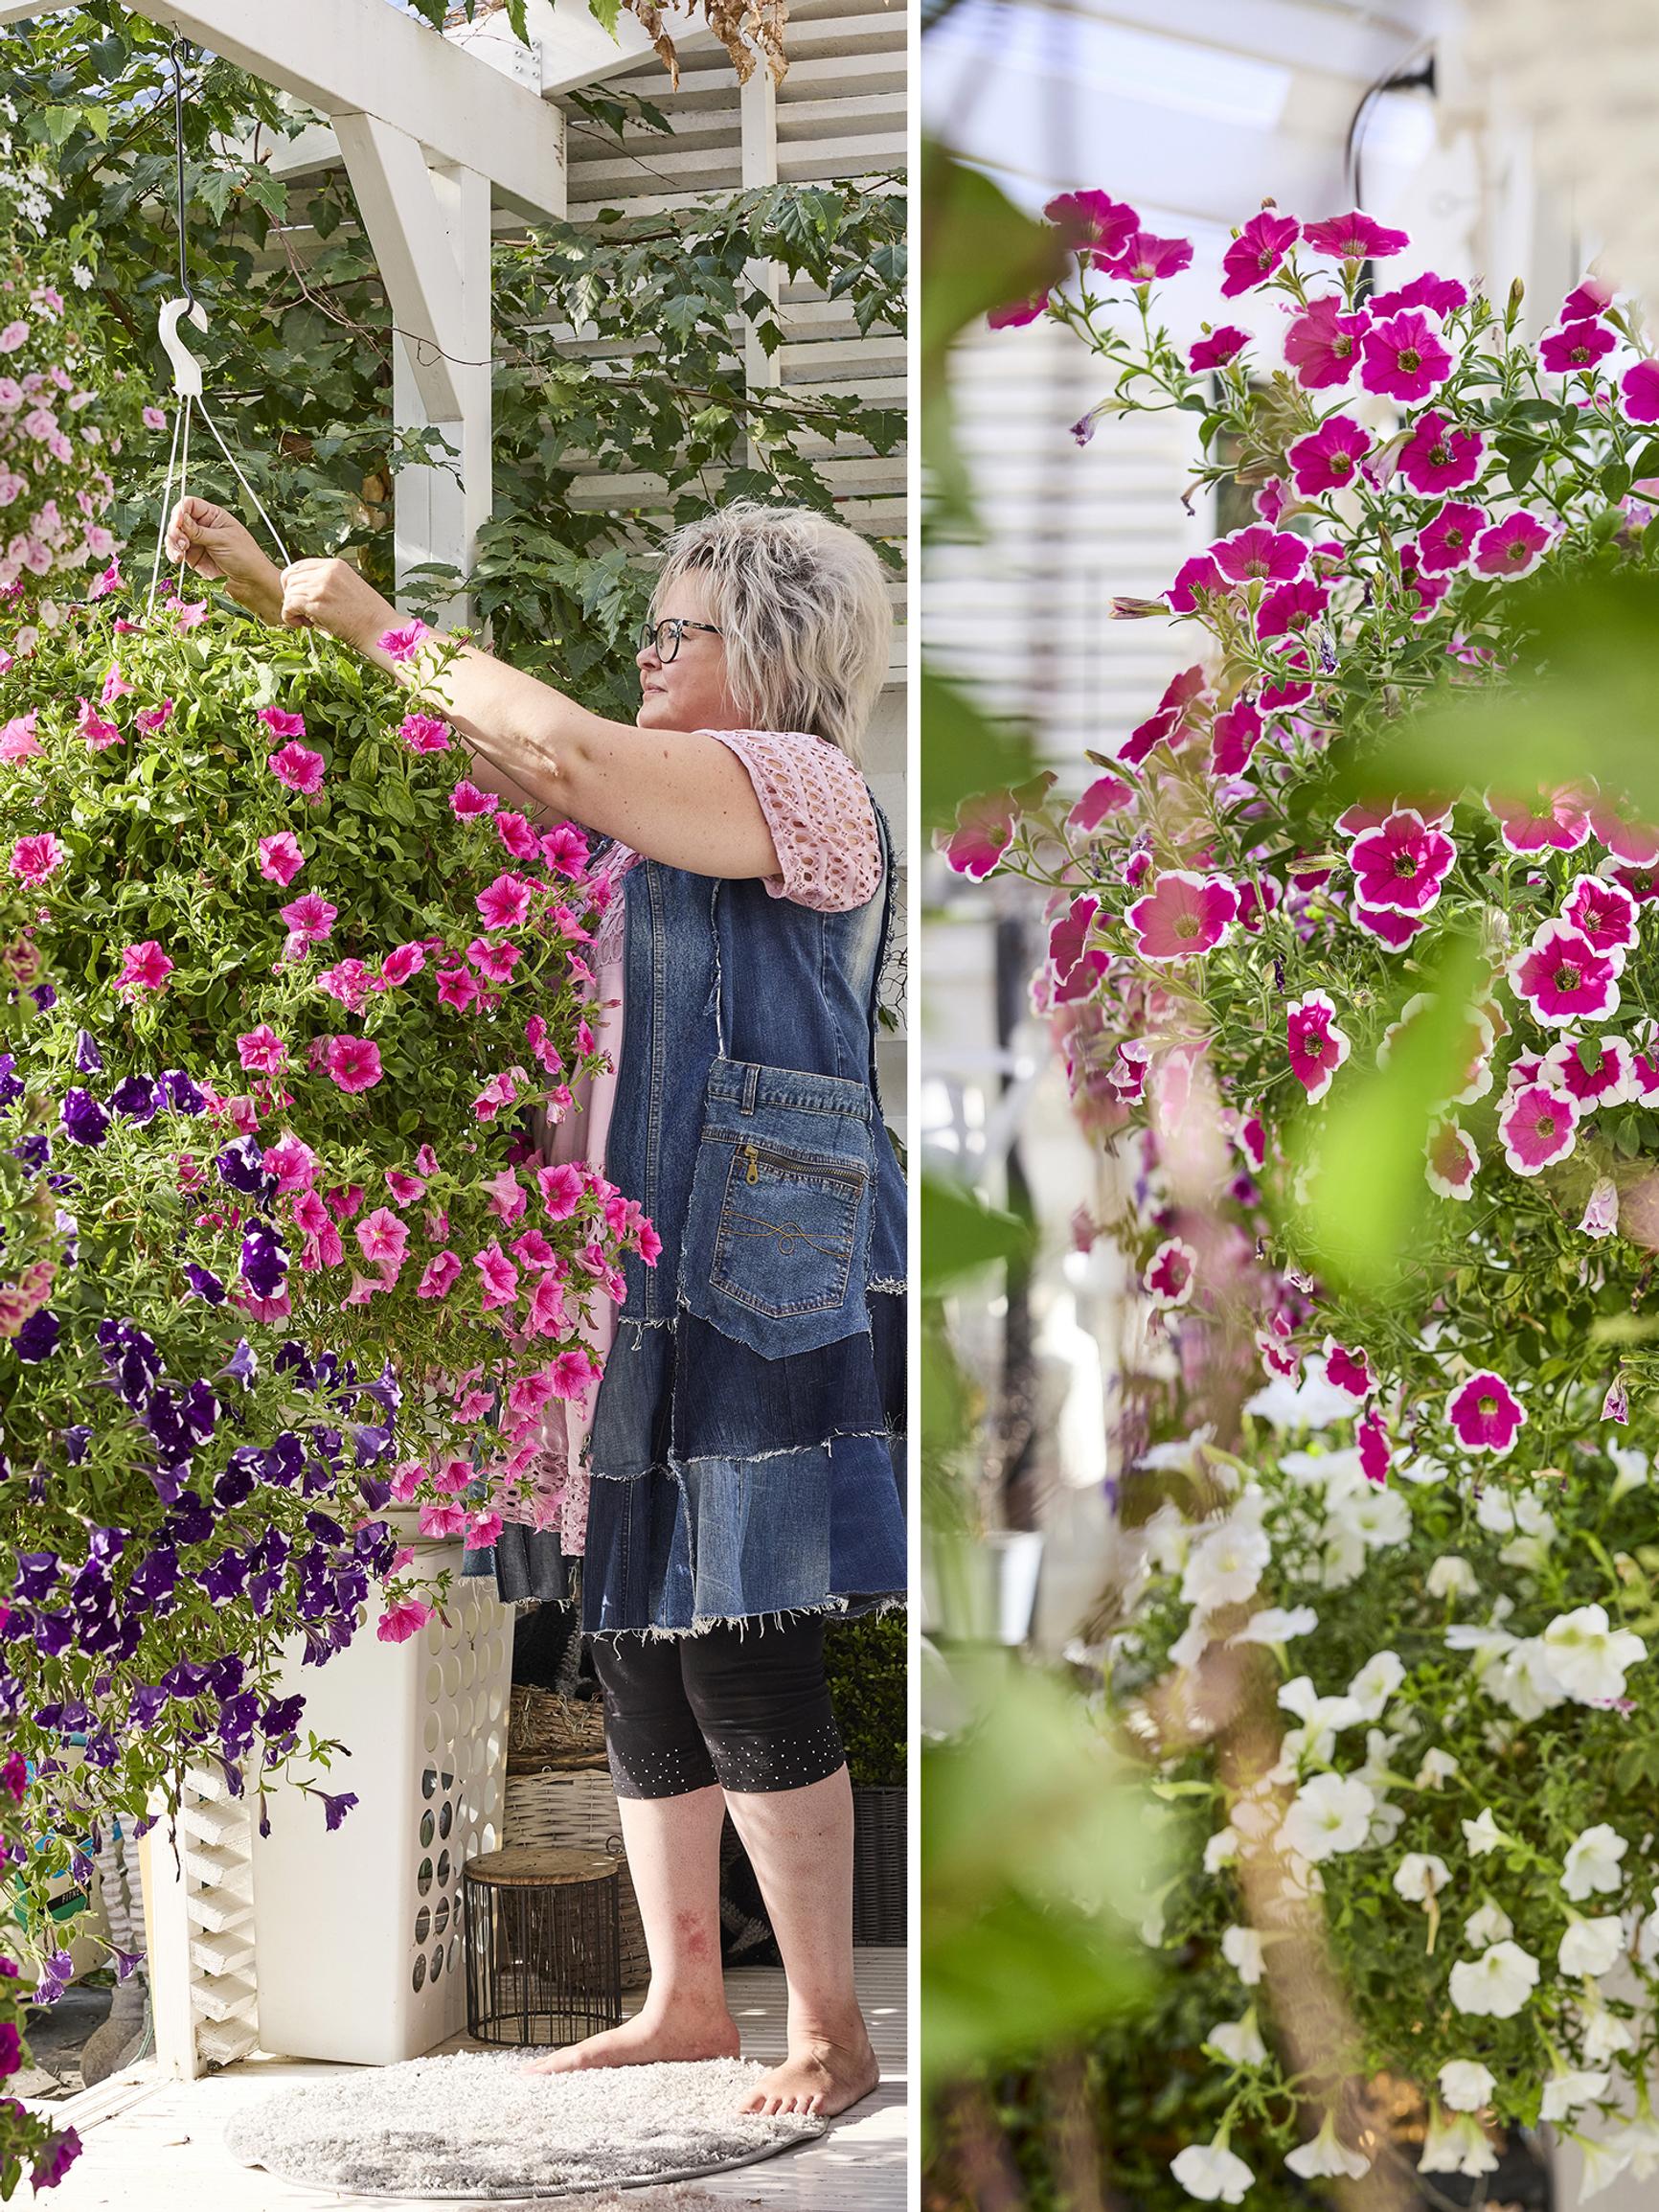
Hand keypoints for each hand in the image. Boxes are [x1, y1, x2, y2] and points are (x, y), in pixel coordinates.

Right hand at [165, 496, 283, 621]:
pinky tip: (178, 558)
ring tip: (181, 552)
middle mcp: (203, 526)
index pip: (190, 504)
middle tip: (181, 541)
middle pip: (178, 519)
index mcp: (214, 516)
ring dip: (172, 542)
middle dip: (175, 529)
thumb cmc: (246, 558)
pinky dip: (173, 553)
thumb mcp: (222, 540)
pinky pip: (176, 550)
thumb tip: (180, 519)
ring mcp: (197, 541)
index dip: (180, 511)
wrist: (250, 583)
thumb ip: (198, 531)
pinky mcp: (193, 556)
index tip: (178, 522)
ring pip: (174, 535)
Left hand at [279, 557, 396, 655]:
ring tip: (307, 620)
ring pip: (288, 592)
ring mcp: (320, 586)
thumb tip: (306, 590)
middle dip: (290, 594)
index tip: (298, 596)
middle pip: (290, 577)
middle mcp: (326, 571)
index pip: (299, 565)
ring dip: (292, 609)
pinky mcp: (316, 603)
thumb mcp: (349, 587)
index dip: (293, 582)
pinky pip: (288, 606)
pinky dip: (290, 617)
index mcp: (335, 565)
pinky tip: (302, 624)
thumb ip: (328, 583)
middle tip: (301, 610)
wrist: (380, 630)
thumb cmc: (370, 616)